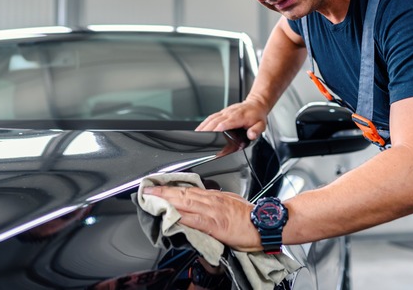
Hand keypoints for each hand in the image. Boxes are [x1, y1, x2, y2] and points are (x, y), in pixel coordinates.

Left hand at [142, 185, 261, 251]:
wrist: (264, 223)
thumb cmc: (250, 217)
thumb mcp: (232, 203)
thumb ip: (217, 202)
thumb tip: (205, 202)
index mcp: (215, 196)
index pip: (189, 189)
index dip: (172, 188)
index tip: (159, 186)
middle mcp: (211, 201)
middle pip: (183, 193)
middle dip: (163, 192)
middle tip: (147, 190)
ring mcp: (212, 212)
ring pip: (185, 203)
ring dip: (167, 201)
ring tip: (152, 199)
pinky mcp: (215, 224)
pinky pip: (194, 220)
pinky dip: (181, 217)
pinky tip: (170, 216)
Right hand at [196, 98, 268, 139]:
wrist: (256, 104)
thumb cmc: (257, 115)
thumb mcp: (261, 124)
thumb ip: (256, 130)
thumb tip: (251, 135)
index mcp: (238, 117)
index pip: (225, 123)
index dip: (217, 130)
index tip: (210, 136)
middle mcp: (229, 113)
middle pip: (214, 121)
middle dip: (205, 130)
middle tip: (198, 139)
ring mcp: (225, 112)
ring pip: (211, 119)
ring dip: (203, 127)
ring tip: (195, 135)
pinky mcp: (223, 112)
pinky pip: (211, 117)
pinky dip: (204, 123)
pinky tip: (200, 128)